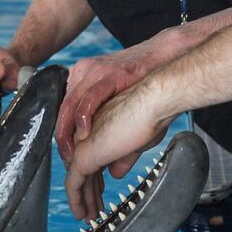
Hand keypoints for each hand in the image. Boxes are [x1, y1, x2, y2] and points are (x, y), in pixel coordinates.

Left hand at [56, 32, 173, 161]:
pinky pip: (88, 99)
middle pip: (63, 108)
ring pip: (70, 105)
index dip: (65, 135)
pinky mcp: (108, 75)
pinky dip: (83, 119)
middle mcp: (85, 72)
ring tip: (71, 154)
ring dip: (68, 133)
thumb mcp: (126, 115)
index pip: (65, 109)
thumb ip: (118, 143)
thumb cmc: (151, 87)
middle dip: (63, 138)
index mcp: (85, 78)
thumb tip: (115, 171)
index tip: (68, 156)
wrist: (168, 61)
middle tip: (67, 160)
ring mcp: (95, 72)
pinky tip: (85, 135)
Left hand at [64, 83, 172, 219]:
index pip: (94, 161)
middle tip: (94, 210)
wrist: (151, 106)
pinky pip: (73, 184)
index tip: (102, 194)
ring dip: (83, 200)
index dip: (97, 180)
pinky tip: (81, 212)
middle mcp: (88, 137)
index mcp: (100, 132)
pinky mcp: (83, 156)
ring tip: (88, 216)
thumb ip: (123, 158)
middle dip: (89, 193)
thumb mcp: (136, 143)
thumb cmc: (150, 117)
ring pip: (77, 180)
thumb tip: (115, 174)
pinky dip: (76, 200)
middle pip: (84, 171)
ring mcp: (83, 146)